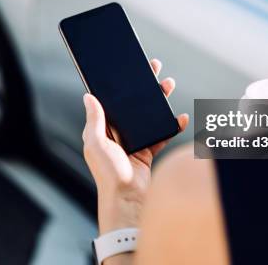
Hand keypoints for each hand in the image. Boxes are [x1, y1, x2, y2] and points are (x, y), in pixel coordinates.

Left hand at [82, 59, 188, 233]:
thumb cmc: (108, 173)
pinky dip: (171, 126)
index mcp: (102, 129)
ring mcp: (133, 142)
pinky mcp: (147, 151)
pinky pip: (161, 134)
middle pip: (132, 104)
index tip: (129, 69)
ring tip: (169, 85)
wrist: (127, 198)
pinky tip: (180, 118)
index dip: (120, 85)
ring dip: (159, 101)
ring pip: (148, 115)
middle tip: (154, 68)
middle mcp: (116, 134)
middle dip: (144, 87)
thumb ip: (95, 119)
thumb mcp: (96, 142)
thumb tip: (88, 96)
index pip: (111, 101)